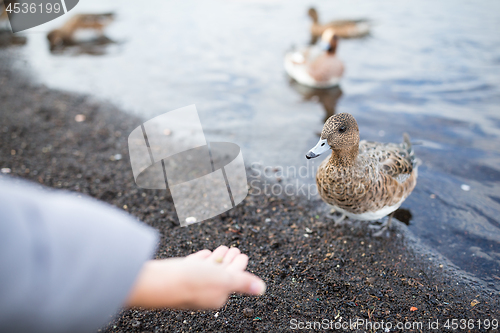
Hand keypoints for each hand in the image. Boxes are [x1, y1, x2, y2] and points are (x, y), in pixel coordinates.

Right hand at [125, 246, 265, 308]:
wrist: (157, 282)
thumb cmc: (190, 282)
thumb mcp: (224, 280)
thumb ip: (243, 282)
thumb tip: (261, 288)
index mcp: (218, 295)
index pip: (233, 278)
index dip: (239, 265)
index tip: (242, 254)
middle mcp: (204, 292)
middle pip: (221, 274)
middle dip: (229, 261)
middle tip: (234, 249)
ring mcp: (190, 284)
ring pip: (207, 270)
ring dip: (216, 259)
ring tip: (221, 249)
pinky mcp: (177, 276)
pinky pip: (192, 267)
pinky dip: (201, 260)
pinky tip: (203, 255)